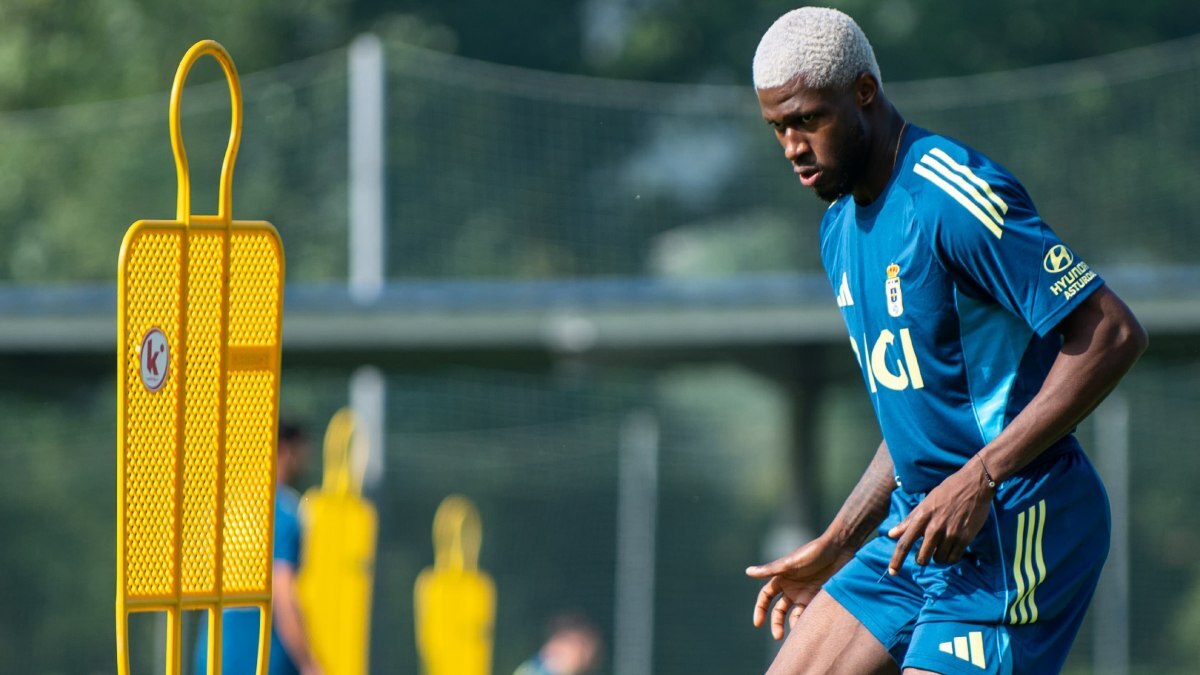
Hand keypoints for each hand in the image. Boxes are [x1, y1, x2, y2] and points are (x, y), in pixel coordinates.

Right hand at [745, 535, 856, 639]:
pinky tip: (808, 628)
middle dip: (776, 623)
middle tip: (778, 636)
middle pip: (778, 610)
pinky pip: (810, 614)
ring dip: (792, 625)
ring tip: (797, 634)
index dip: (760, 609)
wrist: (840, 550)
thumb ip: (770, 570)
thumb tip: (748, 571)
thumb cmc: (813, 552)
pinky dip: (807, 622)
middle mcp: (791, 587)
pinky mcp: (818, 598)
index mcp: (781, 578)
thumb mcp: (791, 562)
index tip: (758, 623)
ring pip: (794, 615)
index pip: (765, 597)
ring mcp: (805, 594)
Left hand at [887, 458, 992, 572]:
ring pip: (938, 559)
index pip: (904, 543)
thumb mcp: (925, 503)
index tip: (892, 572)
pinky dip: (951, 557)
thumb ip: (908, 520)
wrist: (974, 484)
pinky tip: (952, 548)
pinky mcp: (965, 538)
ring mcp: (950, 534)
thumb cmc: (947, 491)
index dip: (896, 560)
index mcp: (921, 517)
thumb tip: (891, 534)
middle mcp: (934, 527)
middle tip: (926, 552)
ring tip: (942, 545)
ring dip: (938, 556)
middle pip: (922, 557)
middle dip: (922, 558)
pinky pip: (954, 558)